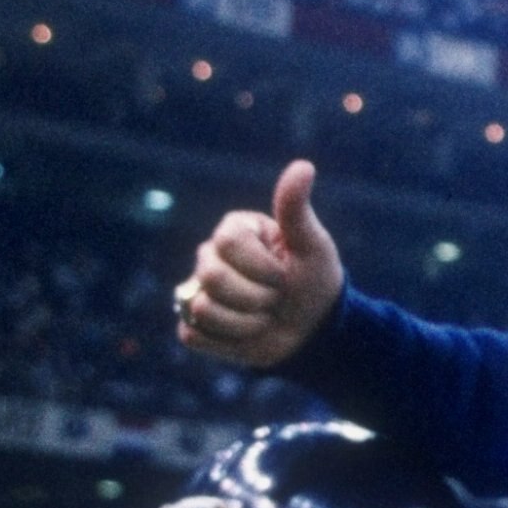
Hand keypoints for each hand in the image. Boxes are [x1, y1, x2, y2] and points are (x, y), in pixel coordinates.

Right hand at [175, 160, 345, 369]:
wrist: (314, 330)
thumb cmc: (314, 281)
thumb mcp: (312, 245)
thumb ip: (296, 209)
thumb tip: (303, 165)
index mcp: (234, 230)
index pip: (228, 244)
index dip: (261, 267)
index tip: (284, 274)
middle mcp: (210, 256)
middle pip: (212, 278)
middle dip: (256, 297)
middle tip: (275, 298)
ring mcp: (198, 291)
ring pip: (203, 310)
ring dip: (246, 323)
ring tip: (263, 317)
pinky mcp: (193, 325)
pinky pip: (193, 335)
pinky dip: (227, 342)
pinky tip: (245, 334)